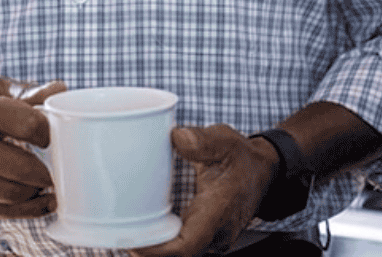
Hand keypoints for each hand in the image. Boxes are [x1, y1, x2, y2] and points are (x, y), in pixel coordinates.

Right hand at [0, 76, 65, 218]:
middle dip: (48, 170)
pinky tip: (42, 203)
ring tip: (53, 185)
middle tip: (64, 168)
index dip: (51, 133)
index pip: (28, 125)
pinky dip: (24, 210)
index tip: (61, 136)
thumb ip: (28, 92)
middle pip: (20, 165)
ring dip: (37, 193)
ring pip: (8, 193)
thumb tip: (62, 90)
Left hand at [133, 125, 277, 256]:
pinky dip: (163, 242)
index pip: (186, 246)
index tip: (132, 242)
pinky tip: (147, 228)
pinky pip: (183, 247)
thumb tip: (176, 136)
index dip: (156, 250)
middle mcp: (216, 234)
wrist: (264, 170)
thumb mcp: (224, 141)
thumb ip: (201, 140)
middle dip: (147, 249)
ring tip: (127, 230)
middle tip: (118, 233)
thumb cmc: (243, 158)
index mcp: (218, 213)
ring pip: (180, 253)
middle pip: (177, 255)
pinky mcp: (208, 238)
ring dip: (154, 247)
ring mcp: (213, 239)